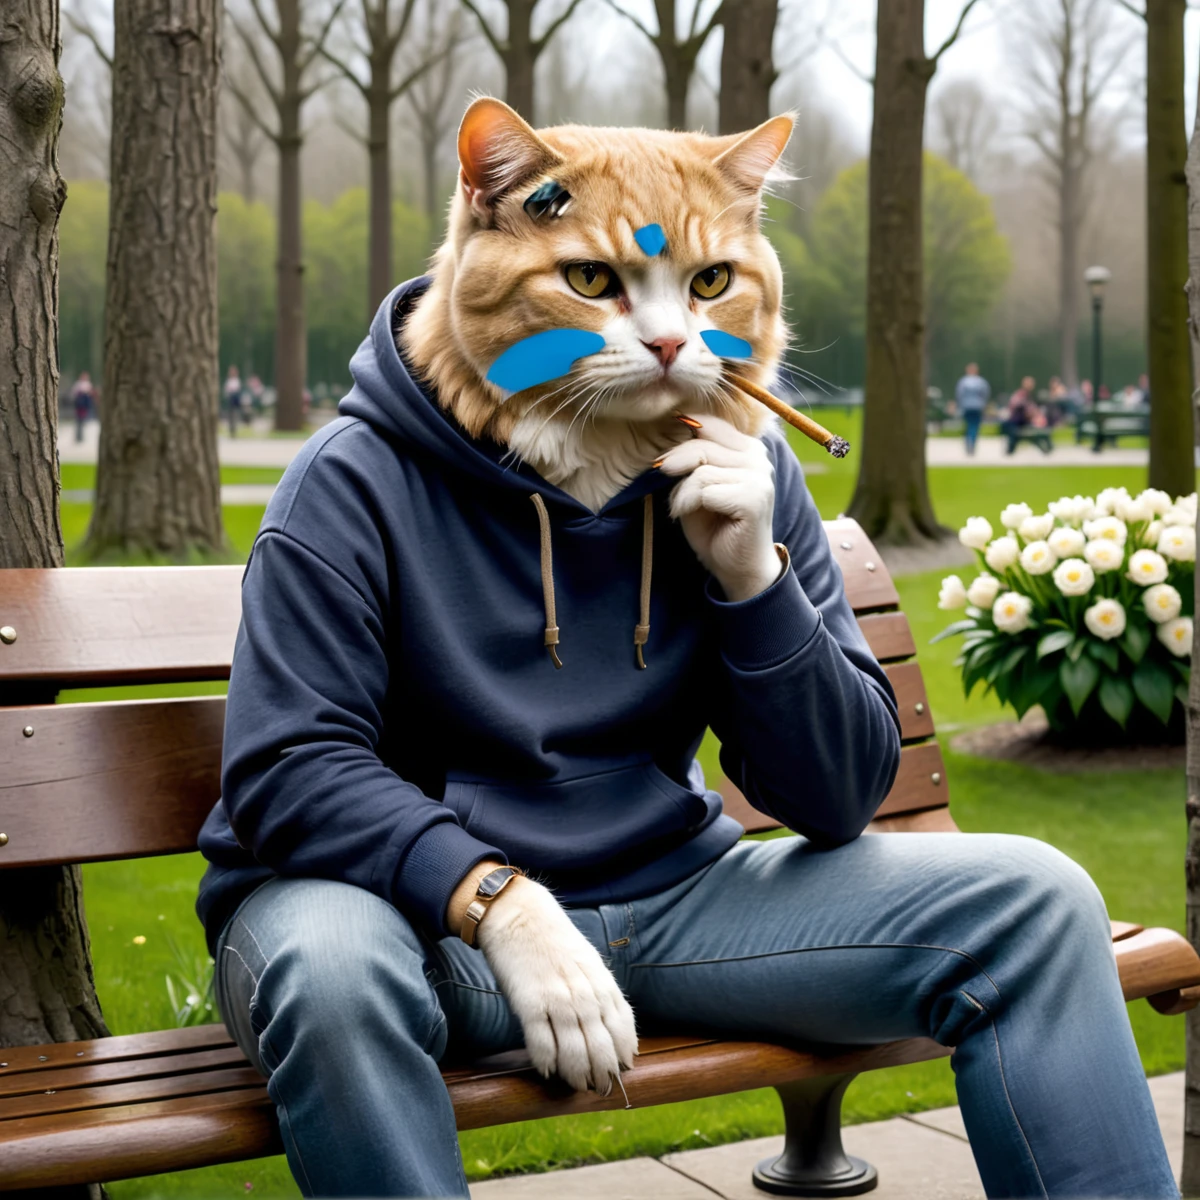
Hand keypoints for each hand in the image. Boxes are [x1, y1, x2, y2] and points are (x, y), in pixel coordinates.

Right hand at [476, 876, 637, 1092]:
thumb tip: (614, 1027)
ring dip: (578, 1075)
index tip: (625, 1070)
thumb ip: (600, 990)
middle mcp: (583, 993)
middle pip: (600, 1046)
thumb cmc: (552, 940)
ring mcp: (556, 999)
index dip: (624, 1052)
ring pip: (574, 1051)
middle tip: (602, 1089)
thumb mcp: (586, 960)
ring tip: (578, 1086)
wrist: (517, 914)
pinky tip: (547, 1072)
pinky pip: (541, 1043)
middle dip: (604, 1072)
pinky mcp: (528, 1003)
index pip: (622, 1025)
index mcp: (600, 981)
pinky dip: (546, 1062)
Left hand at [659, 415, 779, 601]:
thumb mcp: (699, 484)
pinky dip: (686, 503)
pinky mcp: (753, 497)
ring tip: (680, 508)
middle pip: (702, 443)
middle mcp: (759, 457)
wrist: (738, 566)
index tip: (664, 455)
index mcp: (748, 447)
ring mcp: (759, 477)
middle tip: (662, 480)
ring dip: (680, 492)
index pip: (709, 424)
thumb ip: (694, 456)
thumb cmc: (715, 525)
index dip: (681, 434)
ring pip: (701, 469)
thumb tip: (675, 422)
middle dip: (674, 463)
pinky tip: (686, 515)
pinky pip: (704, 489)